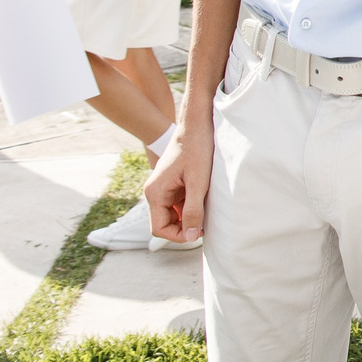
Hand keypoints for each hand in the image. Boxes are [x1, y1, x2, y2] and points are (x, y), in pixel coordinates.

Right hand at [145, 118, 212, 244]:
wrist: (197, 124)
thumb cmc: (197, 149)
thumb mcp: (198, 183)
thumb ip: (193, 210)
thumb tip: (191, 236)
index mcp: (155, 193)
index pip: (159, 229)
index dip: (178, 236)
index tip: (199, 232)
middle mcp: (154, 192)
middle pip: (165, 223)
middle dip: (184, 227)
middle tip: (206, 222)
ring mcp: (163, 188)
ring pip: (173, 214)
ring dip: (189, 216)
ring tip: (206, 208)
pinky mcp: (173, 184)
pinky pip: (179, 203)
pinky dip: (191, 206)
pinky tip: (204, 198)